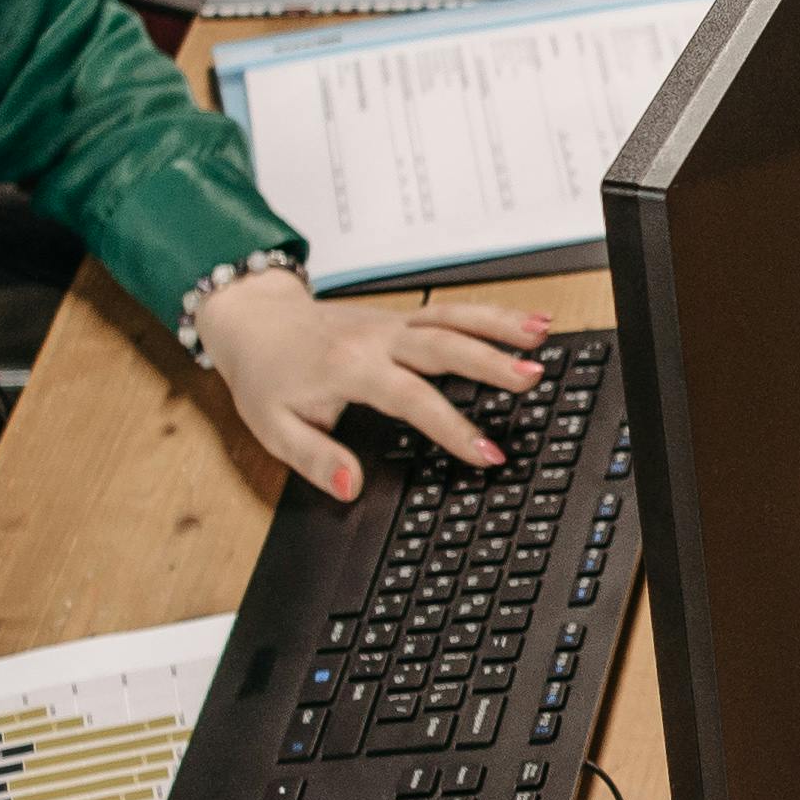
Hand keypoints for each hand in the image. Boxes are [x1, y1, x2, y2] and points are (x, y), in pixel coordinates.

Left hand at [192, 275, 548, 504]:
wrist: (256, 321)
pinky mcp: (403, 319)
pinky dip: (493, 315)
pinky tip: (529, 321)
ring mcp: (394, 325)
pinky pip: (453, 312)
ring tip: (543, 335)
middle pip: (444, 346)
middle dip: (491, 361)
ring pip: (455, 319)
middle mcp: (378, 340)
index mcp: (350, 369)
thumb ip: (315, 459)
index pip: (412, 399)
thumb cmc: (267, 376)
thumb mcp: (274, 429)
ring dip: (500, 325)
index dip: (452, 428)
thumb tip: (350, 486)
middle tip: (532, 377)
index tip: (487, 453)